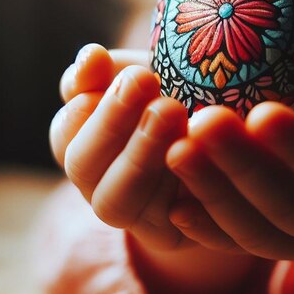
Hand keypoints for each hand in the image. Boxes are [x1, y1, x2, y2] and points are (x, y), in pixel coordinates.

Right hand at [50, 44, 187, 250]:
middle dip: (112, 124)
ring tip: (172, 112)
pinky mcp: (170, 235)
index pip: (66, 131)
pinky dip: (182, 190)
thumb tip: (90, 58)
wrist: (227, 138)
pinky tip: (203, 155)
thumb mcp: (140, 76)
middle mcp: (100, 181)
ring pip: (118, 200)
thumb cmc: (177, 94)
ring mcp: (132, 213)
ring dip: (141, 155)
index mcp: (86, 141)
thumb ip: (106, 70)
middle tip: (148, 84)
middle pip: (83, 167)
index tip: (128, 75)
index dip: (88, 106)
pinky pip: (167, 225)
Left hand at [165, 80, 293, 260]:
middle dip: (242, 165)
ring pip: (254, 228)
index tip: (262, 113)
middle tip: (203, 121)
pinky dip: (203, 227)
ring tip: (177, 150)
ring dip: (213, 191)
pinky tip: (173, 202)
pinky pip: (234, 243)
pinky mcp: (268, 244)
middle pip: (287, 204)